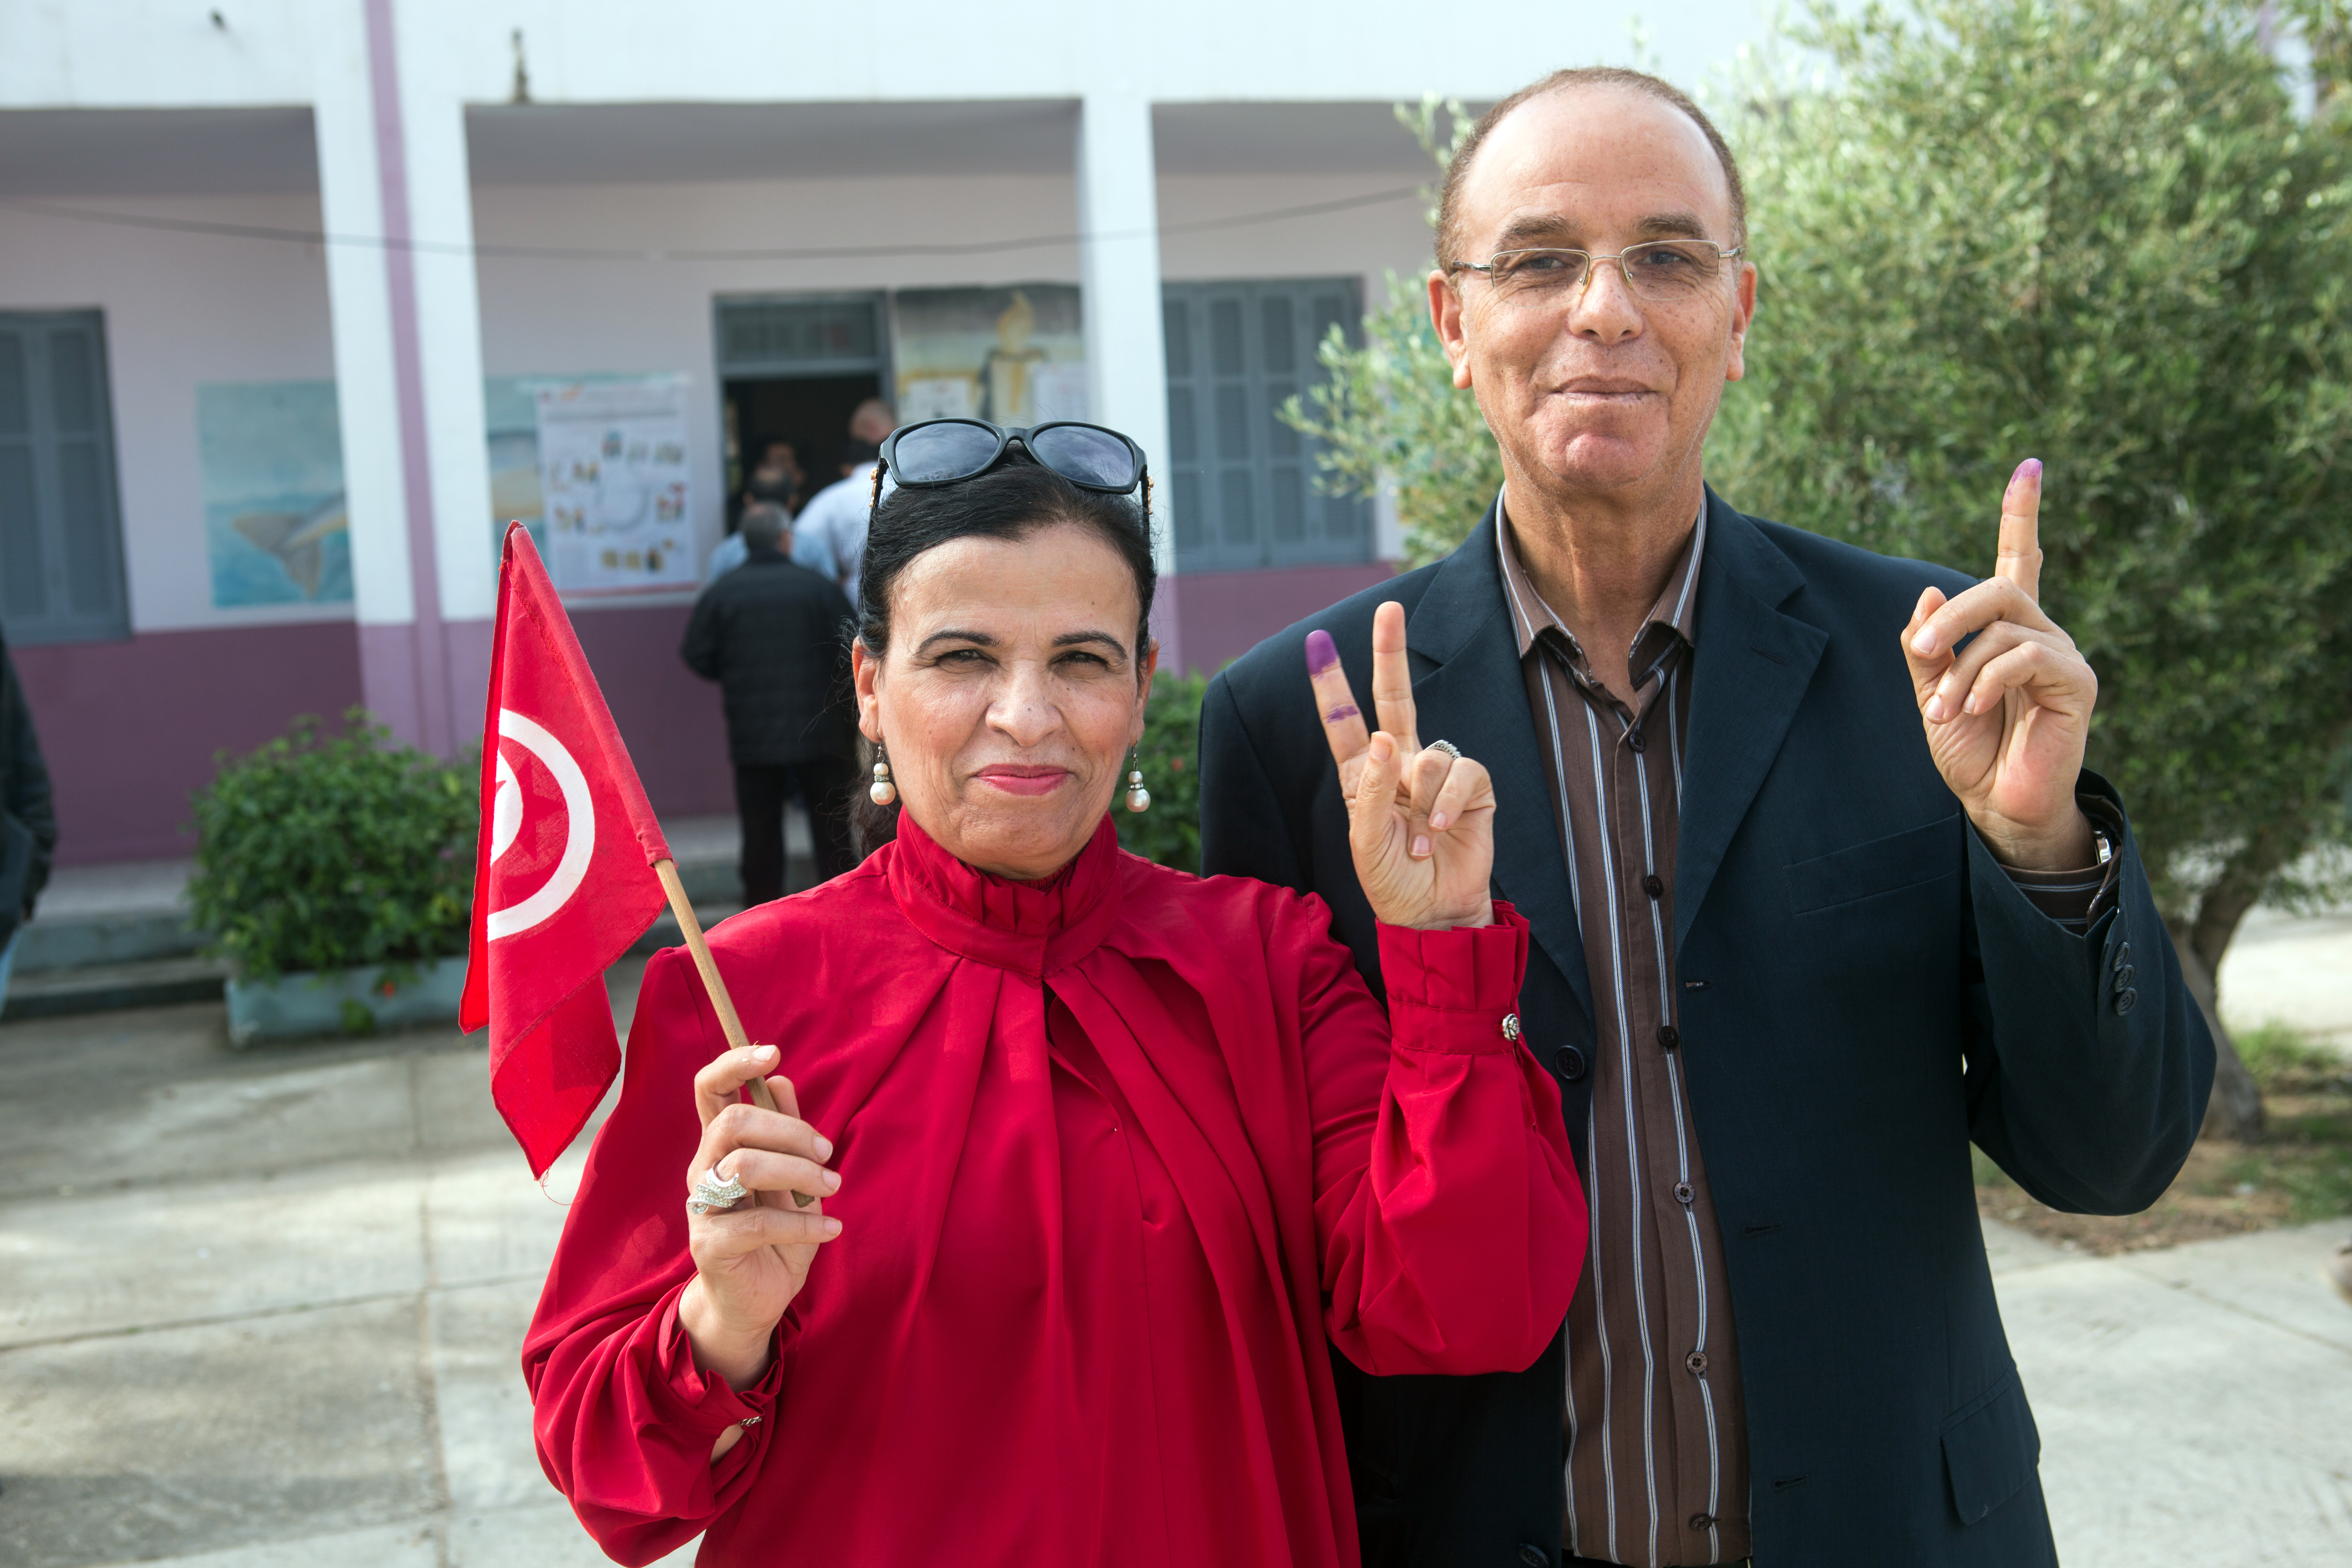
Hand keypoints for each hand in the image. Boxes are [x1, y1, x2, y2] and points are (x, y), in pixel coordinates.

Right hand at [677, 1045, 842, 1389]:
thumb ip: (785, 1131)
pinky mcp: (710, 1245)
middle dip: (791, 1131)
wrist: (759, 1299)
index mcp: (721, 1145)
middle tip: (827, 1156)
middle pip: (732, 1121)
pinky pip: (758, 1221)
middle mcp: (703, 1169)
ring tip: (832, 1191)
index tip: (773, 1052)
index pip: (710, 1089)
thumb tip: (780, 1080)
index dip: (734, 1063)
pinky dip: (804, 1224)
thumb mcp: (792, 1179)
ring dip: (799, 1173)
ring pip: (743, 1165)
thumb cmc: (777, 1233)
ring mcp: (701, 1207)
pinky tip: (832, 1230)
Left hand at [1306, 603, 1496, 929]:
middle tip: (1389, 609)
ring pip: (1430, 753)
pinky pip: (1463, 771)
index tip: (1316, 642)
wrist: (1432, 913)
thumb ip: (1371, 790)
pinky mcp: (1473, 788)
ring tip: (1416, 840)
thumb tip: (1382, 738)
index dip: (1331, 684)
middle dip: (1391, 654)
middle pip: (1395, 698)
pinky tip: (1438, 831)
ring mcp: (1436, 774)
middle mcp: (1399, 765)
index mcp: (1362, 775)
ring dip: (1421, 799)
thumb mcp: (1365, 841)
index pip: (1344, 723)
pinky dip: (1448, 801)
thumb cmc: (1390, 881)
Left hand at [1901, 459, 2098, 870]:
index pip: (2021, 559)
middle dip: (1951, 617)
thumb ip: (1927, 646)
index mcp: (2007, 631)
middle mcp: (2041, 634)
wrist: (1997, 805)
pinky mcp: (2077, 683)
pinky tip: (1974, 709)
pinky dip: (1988, 680)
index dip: (2023, 513)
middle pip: (1998, 589)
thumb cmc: (1969, 750)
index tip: (2029, 465)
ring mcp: (2062, 656)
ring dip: (1961, 670)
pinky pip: (2026, 657)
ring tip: (1943, 710)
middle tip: (1919, 650)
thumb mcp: (1932, 694)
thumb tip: (1929, 590)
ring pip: (2005, 629)